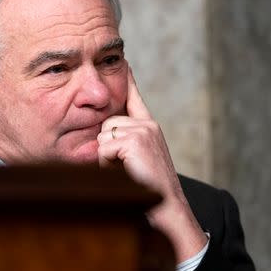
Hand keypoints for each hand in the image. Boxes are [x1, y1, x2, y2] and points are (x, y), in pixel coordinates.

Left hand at [97, 67, 206, 261]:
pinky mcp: (135, 140)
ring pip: (103, 136)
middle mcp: (148, 124)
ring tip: (125, 170)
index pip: (134, 98)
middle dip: (106, 146)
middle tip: (123, 166)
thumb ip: (124, 143)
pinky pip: (103, 148)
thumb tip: (103, 135)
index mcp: (149, 127)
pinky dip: (107, 164)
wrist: (167, 207)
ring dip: (106, 157)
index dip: (128, 81)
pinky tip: (125, 171)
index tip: (125, 62)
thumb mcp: (137, 160)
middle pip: (106, 123)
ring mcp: (143, 130)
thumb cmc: (149, 188)